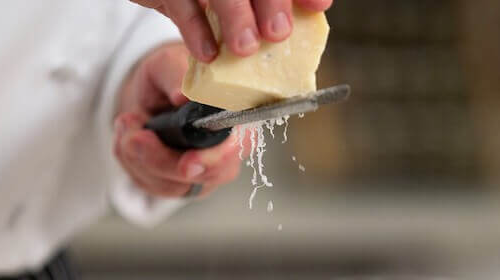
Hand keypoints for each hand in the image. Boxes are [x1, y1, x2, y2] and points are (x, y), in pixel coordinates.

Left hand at [113, 43, 240, 197]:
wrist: (150, 94)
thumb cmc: (168, 76)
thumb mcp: (167, 64)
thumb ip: (176, 75)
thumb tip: (182, 96)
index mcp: (235, 117)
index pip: (239, 146)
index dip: (215, 159)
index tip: (187, 162)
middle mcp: (227, 150)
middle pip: (205, 175)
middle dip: (162, 160)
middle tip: (135, 137)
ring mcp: (204, 173)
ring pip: (173, 184)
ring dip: (139, 156)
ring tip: (128, 123)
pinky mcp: (179, 185)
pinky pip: (153, 185)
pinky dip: (132, 162)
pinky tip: (129, 137)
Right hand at [130, 0, 332, 61]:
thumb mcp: (242, 1)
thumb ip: (265, 6)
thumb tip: (303, 23)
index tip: (319, 6)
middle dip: (271, 1)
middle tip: (279, 33)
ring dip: (234, 16)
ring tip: (246, 48)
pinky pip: (180, 4)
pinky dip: (195, 30)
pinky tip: (209, 55)